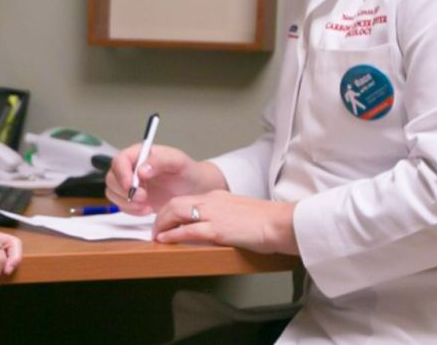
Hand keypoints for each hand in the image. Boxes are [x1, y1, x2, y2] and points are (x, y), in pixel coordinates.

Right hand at [104, 143, 221, 214]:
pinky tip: (147, 210)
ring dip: (127, 202)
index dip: (121, 173)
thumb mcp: (178, 162)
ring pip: (113, 193)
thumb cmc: (187, 171)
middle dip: (124, 191)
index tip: (131, 186)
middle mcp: (131, 167)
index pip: (119, 160)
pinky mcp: (132, 198)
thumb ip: (160, 161)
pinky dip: (131, 210)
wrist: (193, 189)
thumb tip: (141, 170)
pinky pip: (121, 205)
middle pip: (112, 178)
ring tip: (147, 206)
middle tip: (144, 198)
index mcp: (139, 153)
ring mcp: (130, 183)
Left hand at [151, 190, 298, 254]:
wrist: (281, 223)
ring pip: (176, 213)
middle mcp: (211, 201)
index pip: (185, 199)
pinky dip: (172, 235)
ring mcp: (214, 215)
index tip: (163, 220)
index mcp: (217, 196)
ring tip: (155, 236)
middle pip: (175, 203)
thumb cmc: (266, 222)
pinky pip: (187, 230)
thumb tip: (215, 227)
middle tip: (154, 230)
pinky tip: (164, 240)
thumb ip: (224, 215)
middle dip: (160, 216)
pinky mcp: (217, 230)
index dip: (170, 210)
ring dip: (161, 225)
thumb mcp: (240, 212)